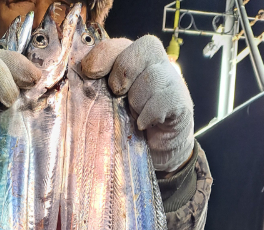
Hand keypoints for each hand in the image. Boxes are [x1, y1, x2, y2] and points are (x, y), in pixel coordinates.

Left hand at [82, 35, 193, 172]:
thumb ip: (98, 89)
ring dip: (138, 101)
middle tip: (118, 95)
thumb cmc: (129, 127)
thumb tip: (81, 80)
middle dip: (123, 75)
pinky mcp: (181, 102)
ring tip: (135, 116)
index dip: (103, 55)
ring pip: (152, 77)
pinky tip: (145, 125)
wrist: (158, 151)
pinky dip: (150, 114)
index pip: (120, 44)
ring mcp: (172, 81)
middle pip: (140, 52)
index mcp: (133, 60)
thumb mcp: (109, 104)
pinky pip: (164, 99)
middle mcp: (155, 64)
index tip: (90, 73)